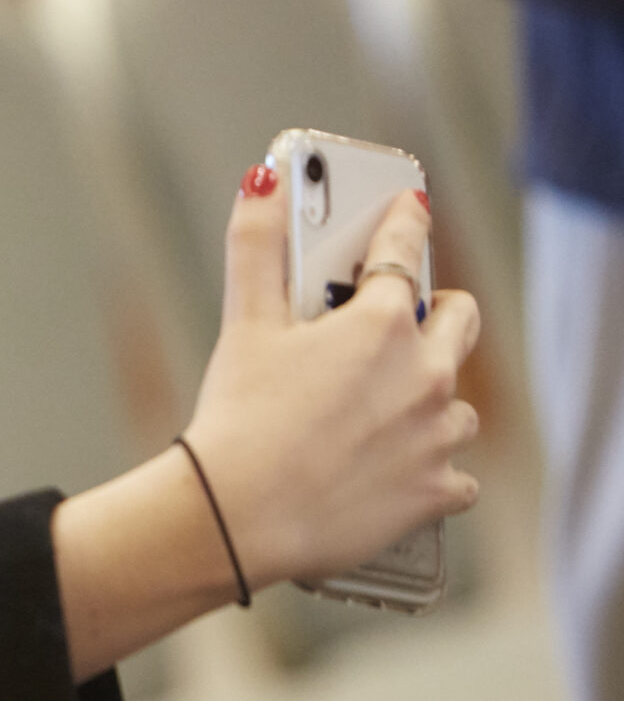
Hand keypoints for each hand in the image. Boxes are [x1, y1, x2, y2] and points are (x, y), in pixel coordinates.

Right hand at [182, 185, 480, 586]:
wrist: (239, 518)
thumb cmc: (239, 419)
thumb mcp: (244, 324)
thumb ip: (257, 246)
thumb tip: (261, 182)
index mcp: (381, 324)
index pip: (406, 251)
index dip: (404, 223)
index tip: (409, 210)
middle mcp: (425, 373)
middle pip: (461, 320)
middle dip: (439, 311)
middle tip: (401, 321)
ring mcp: (437, 435)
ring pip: (457, 403)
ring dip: (429, 399)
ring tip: (382, 411)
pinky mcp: (436, 491)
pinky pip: (457, 476)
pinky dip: (432, 471)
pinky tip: (395, 470)